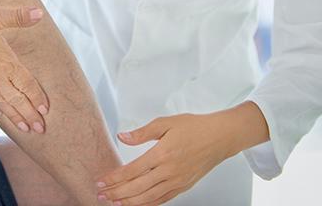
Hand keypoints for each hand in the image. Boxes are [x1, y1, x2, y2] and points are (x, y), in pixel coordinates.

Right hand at [0, 6, 48, 133]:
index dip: (37, 97)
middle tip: (41, 130)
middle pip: (19, 101)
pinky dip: (0, 112)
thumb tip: (39, 12)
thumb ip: (17, 16)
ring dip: (17, 118)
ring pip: (6, 106)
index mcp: (7, 62)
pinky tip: (3, 115)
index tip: (46, 110)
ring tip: (27, 129)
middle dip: (30, 116)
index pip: (27, 84)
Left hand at [96, 113, 236, 204]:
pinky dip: (148, 204)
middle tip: (100, 195)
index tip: (101, 181)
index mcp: (162, 154)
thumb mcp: (165, 123)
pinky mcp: (184, 186)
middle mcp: (169, 171)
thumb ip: (142, 133)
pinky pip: (163, 200)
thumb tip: (122, 136)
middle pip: (137, 188)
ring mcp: (177, 181)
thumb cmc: (194, 127)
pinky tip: (137, 205)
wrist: (220, 137)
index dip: (114, 178)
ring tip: (113, 203)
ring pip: (149, 198)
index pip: (132, 170)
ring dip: (129, 203)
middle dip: (116, 193)